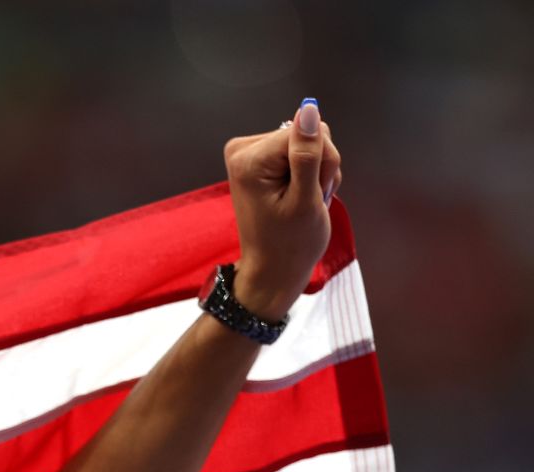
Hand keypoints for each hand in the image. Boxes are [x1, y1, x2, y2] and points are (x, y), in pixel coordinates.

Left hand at [222, 98, 342, 321]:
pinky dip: (310, 176)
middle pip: (307, 135)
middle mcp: (242, 150)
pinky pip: (301, 153)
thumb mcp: (306, 199)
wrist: (274, 269)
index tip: (313, 192)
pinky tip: (302, 197)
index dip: (322, 162)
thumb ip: (308, 154)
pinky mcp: (260, 160)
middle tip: (309, 199)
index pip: (306, 132)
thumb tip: (308, 109)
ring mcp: (249, 155)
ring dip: (317, 174)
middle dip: (319, 167)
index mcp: (248, 159)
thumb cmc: (291, 243)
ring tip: (305, 202)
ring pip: (309, 143)